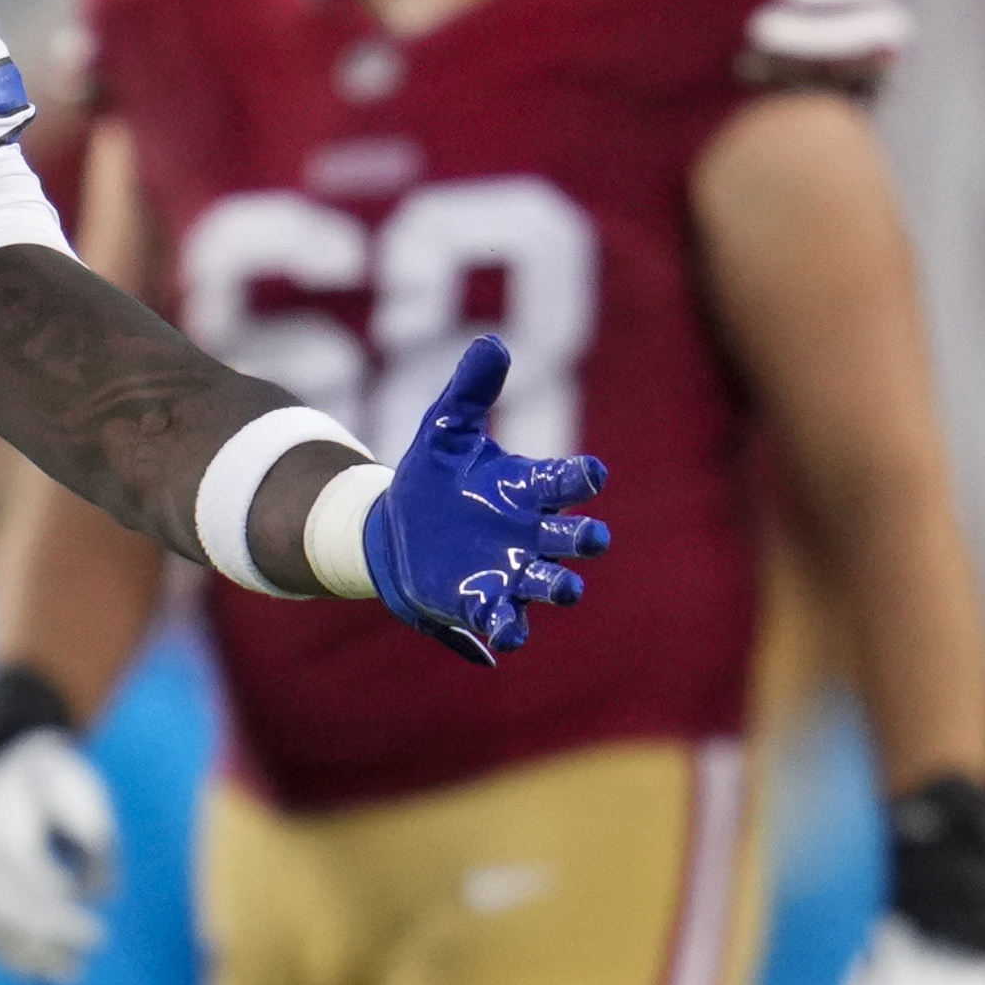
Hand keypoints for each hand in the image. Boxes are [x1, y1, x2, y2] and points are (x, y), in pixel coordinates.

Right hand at [0, 728, 119, 984]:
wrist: (3, 765)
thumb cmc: (55, 784)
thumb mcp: (86, 797)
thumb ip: (98, 845)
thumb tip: (99, 896)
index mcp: (3, 826)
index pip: (28, 883)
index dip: (60, 916)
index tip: (97, 935)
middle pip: (3, 910)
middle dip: (44, 943)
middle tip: (82, 966)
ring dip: (24, 958)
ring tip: (67, 979)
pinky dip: (2, 955)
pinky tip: (36, 973)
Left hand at [355, 336, 612, 666]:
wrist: (394, 530)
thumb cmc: (433, 477)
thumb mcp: (443, 432)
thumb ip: (469, 391)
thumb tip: (491, 343)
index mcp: (526, 489)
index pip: (564, 481)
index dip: (579, 478)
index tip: (591, 474)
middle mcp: (529, 533)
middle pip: (571, 539)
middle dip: (583, 540)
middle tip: (591, 539)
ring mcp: (509, 570)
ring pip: (549, 584)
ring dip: (558, 586)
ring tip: (562, 588)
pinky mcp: (480, 602)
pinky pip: (503, 621)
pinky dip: (507, 629)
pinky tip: (504, 640)